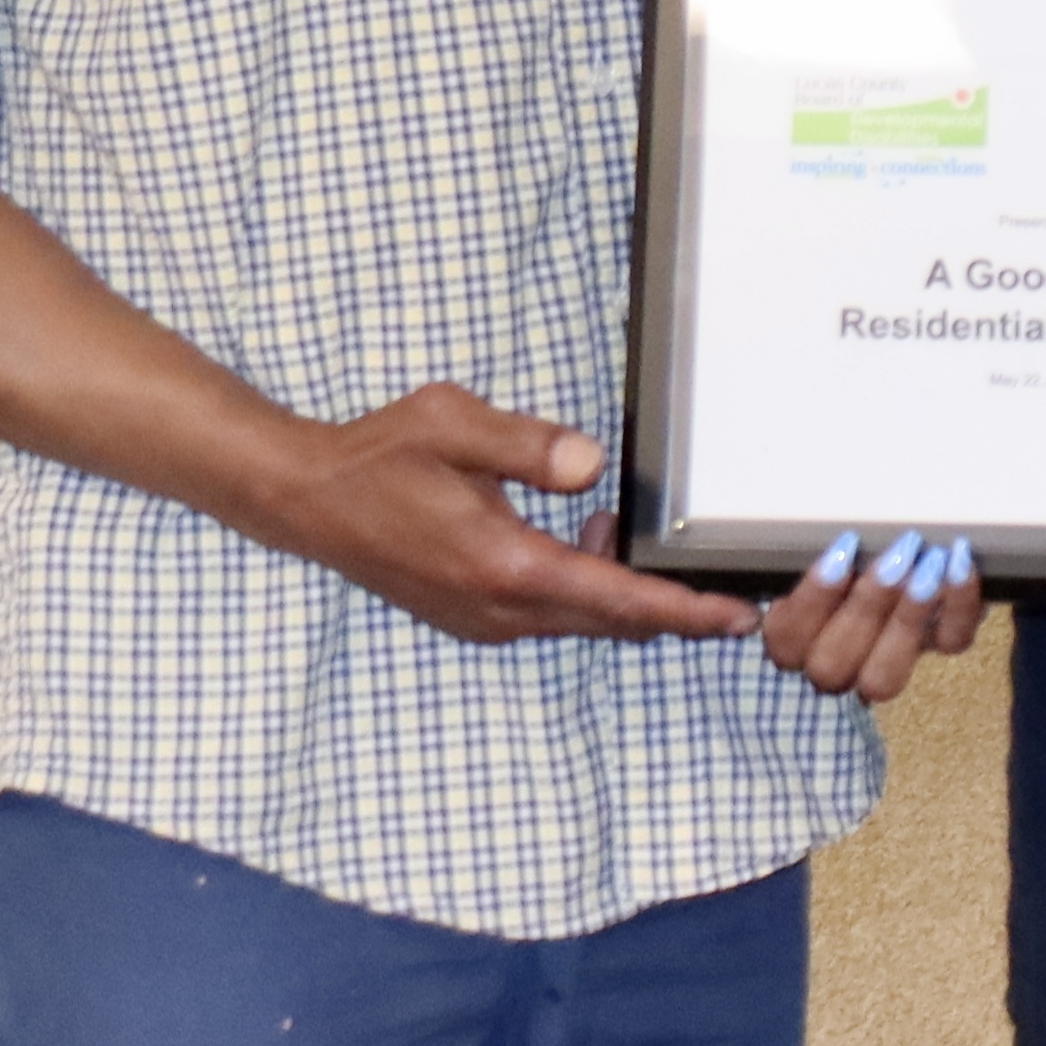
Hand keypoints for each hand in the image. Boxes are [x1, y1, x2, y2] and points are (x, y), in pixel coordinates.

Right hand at [241, 386, 758, 648]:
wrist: (309, 500)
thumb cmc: (378, 456)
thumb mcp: (454, 423)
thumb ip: (530, 443)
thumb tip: (594, 465)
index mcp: (506, 565)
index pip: (619, 600)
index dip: (686, 611)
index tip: (736, 618)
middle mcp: (500, 609)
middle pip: (610, 621)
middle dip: (661, 599)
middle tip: (701, 566)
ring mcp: (483, 622)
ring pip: (578, 619)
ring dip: (611, 585)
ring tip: (608, 520)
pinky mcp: (471, 618)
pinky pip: (547, 615)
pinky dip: (577, 587)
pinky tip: (570, 535)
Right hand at [760, 527, 984, 701]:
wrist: (897, 534)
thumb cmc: (837, 541)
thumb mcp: (790, 546)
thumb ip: (752, 576)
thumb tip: (743, 616)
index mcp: (792, 636)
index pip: (786, 639)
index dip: (814, 600)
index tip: (843, 550)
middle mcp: (834, 662)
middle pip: (832, 666)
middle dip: (867, 607)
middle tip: (896, 553)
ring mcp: (886, 660)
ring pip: (886, 676)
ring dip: (908, 619)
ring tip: (927, 565)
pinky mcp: (937, 644)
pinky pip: (951, 642)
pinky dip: (960, 605)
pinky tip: (959, 563)